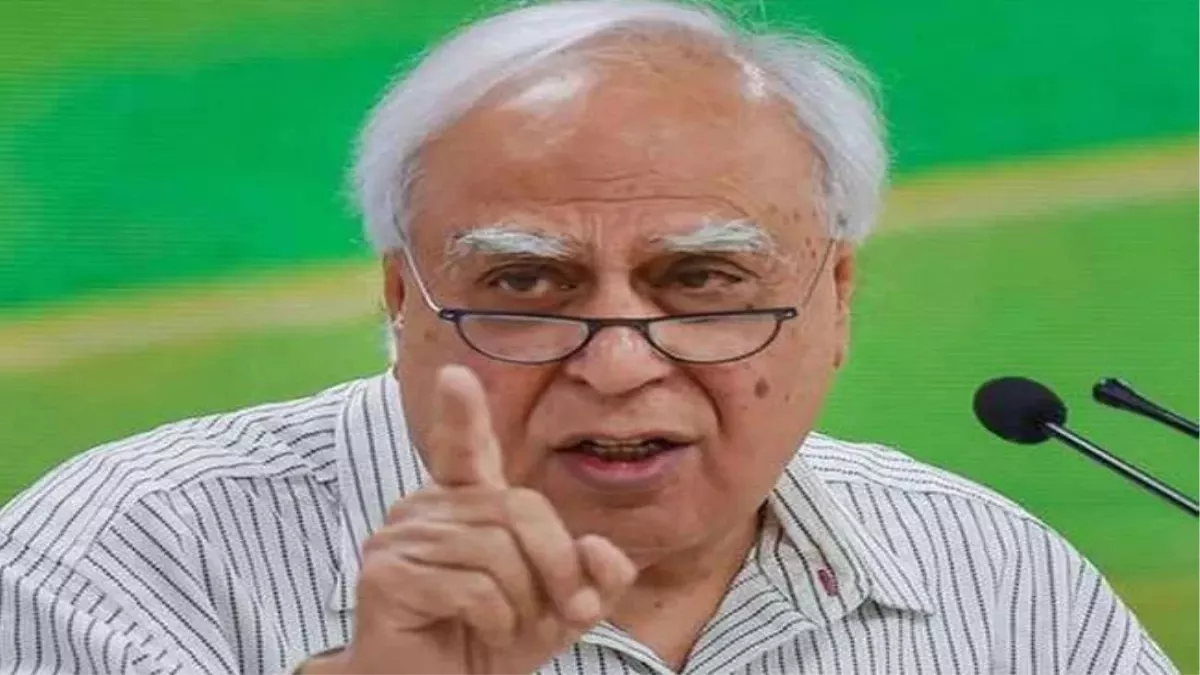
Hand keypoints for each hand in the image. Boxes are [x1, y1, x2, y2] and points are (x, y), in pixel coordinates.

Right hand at [339, 365, 636, 674]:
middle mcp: (426, 509)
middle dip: (557, 565)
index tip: (457, 377)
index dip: (462, 414)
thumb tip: (604, 551)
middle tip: (565, 613)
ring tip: (505, 628)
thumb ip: (593, 576)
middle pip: (517, 507)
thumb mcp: (559, 608)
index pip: (463, 448)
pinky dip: (494, 620)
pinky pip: (471, 585)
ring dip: (522, 603)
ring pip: (497, 551)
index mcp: (463, 505)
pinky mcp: (384, 574)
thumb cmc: (490, 644)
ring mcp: (398, 537)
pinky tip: (478, 633)